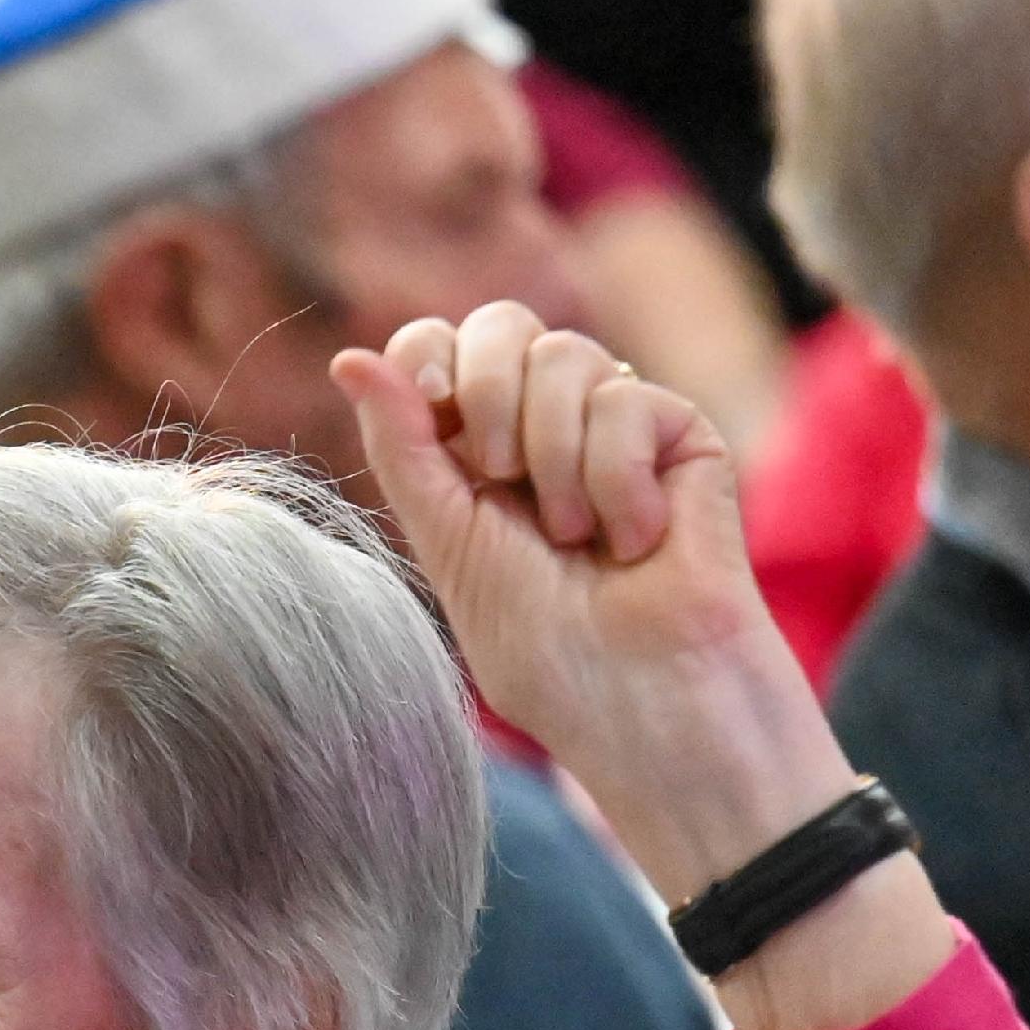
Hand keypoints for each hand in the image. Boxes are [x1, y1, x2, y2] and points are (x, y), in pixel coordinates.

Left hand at [334, 303, 835, 897]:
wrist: (653, 705)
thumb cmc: (549, 653)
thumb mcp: (452, 546)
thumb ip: (406, 451)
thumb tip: (348, 358)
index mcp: (472, 458)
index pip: (436, 349)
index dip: (427, 358)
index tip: (433, 408)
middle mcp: (544, 428)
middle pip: (501, 325)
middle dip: (487, 392)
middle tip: (503, 477)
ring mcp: (617, 424)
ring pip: (565, 354)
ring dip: (554, 458)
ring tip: (579, 539)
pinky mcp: (681, 433)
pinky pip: (627, 398)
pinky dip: (618, 480)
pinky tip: (638, 542)